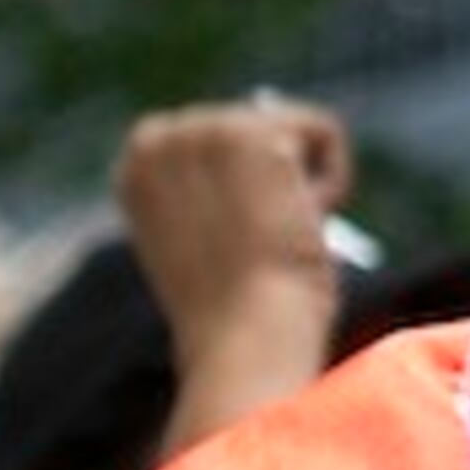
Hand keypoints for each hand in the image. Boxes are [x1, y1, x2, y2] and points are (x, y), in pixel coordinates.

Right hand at [120, 99, 356, 457]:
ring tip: (275, 238)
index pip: (220, 142)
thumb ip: (222, 190)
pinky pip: (327, 132)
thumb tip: (274, 144)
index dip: (249, 193)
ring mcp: (202, 130)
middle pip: (261, 126)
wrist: (243, 343)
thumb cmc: (235, 316)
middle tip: (259, 246)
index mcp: (135, 166)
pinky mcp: (252, 133)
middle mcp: (156, 138)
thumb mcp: (213, 242)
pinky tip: (300, 224)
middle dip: (277, 185)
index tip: (237, 242)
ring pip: (296, 130)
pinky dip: (334, 182)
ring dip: (304, 187)